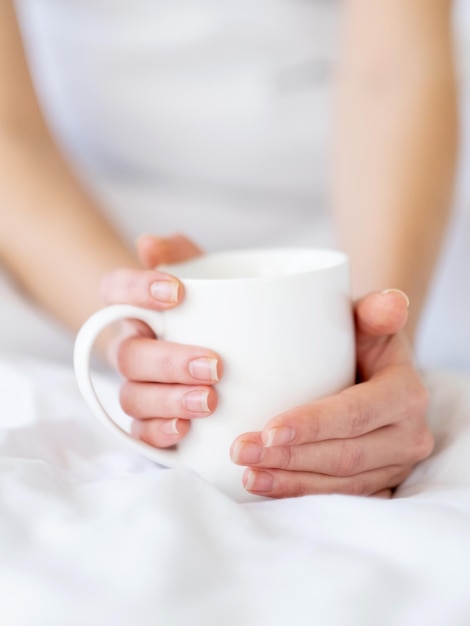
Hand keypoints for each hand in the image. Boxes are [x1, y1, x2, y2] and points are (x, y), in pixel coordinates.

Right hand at [100, 234, 222, 446]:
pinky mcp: (150, 421)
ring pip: (133, 396)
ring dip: (169, 399)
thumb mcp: (204, 275)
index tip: (177, 291)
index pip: (115, 291)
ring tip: (211, 400)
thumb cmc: (207, 309)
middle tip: (214, 364)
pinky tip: (187, 430)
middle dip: (169, 361)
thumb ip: (180, 252)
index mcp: (137, 310)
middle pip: (129, 355)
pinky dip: (160, 432)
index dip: (137, 290)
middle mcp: (131, 349)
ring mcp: (138, 386)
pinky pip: (141, 432)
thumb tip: (149, 244)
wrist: (219, 345)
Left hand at [230, 289, 433, 498]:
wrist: (371, 371)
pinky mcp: (379, 484)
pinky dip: (300, 494)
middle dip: (291, 458)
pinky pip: (340, 498)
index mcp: (406, 394)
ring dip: (290, 482)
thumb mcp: (366, 321)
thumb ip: (374, 310)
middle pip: (345, 456)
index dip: (314, 425)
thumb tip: (392, 302)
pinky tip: (265, 486)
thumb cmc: (360, 341)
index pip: (356, 414)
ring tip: (247, 472)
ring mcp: (395, 466)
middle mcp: (408, 435)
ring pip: (341, 484)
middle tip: (242, 451)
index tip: (269, 429)